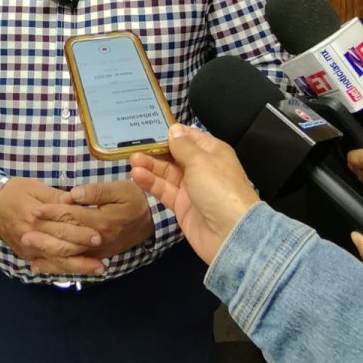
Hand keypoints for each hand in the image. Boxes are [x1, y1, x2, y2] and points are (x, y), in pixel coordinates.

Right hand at [0, 177, 105, 275]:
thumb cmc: (15, 191)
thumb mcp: (36, 188)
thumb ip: (56, 197)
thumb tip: (76, 202)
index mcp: (35, 217)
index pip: (62, 227)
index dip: (82, 232)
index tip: (99, 235)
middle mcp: (31, 236)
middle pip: (61, 248)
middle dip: (83, 254)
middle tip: (104, 257)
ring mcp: (28, 249)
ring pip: (55, 262)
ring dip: (78, 267)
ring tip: (98, 269)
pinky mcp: (26, 256)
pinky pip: (47, 265)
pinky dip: (63, 270)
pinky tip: (79, 271)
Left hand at [27, 179, 153, 275]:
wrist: (155, 217)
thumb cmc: (136, 197)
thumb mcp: (119, 188)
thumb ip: (95, 191)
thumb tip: (72, 195)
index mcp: (103, 221)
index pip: (72, 216)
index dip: (52, 212)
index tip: (35, 210)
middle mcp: (100, 240)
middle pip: (67, 240)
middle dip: (45, 237)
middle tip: (24, 234)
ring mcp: (100, 251)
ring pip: (70, 256)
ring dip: (48, 255)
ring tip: (29, 254)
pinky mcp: (100, 255)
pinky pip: (76, 263)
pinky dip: (58, 266)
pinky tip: (41, 266)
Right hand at [130, 124, 258, 265]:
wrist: (229, 234)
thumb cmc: (218, 188)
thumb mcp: (201, 161)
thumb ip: (183, 146)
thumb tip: (174, 129)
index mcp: (212, 152)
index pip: (190, 137)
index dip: (172, 133)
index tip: (149, 128)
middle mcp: (202, 168)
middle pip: (175, 155)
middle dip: (156, 150)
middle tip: (133, 146)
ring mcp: (191, 188)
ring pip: (167, 173)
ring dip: (150, 166)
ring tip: (132, 160)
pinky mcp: (182, 206)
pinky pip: (164, 190)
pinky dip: (151, 183)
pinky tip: (136, 175)